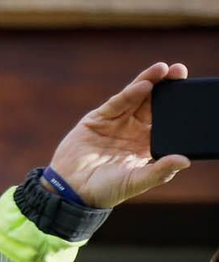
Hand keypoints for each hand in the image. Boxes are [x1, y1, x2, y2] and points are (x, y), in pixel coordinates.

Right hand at [47, 62, 191, 207]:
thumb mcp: (136, 182)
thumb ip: (160, 171)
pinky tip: (144, 84)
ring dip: (150, 82)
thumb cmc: (104, 191)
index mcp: (145, 144)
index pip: (166, 119)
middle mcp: (132, 130)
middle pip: (153, 103)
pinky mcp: (97, 119)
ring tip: (164, 69)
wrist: (71, 191)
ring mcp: (115, 122)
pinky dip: (130, 93)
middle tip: (179, 71)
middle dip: (167, 87)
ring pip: (136, 97)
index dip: (177, 106)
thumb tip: (185, 161)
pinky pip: (117, 103)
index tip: (191, 93)